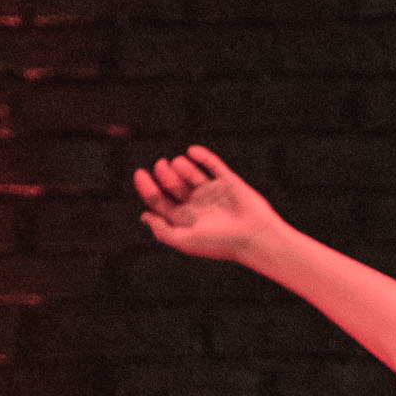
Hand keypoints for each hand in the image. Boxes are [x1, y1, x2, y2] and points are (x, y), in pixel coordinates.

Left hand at [134, 145, 285, 260]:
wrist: (255, 237)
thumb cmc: (221, 243)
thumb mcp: (186, 241)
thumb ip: (163, 231)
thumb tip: (144, 216)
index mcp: (184, 220)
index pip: (159, 200)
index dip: (146, 187)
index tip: (140, 174)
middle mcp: (196, 205)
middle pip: (171, 184)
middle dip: (164, 174)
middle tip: (162, 166)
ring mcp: (212, 192)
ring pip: (190, 172)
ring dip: (181, 165)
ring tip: (179, 164)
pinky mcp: (228, 181)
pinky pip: (213, 164)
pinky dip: (202, 155)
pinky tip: (192, 151)